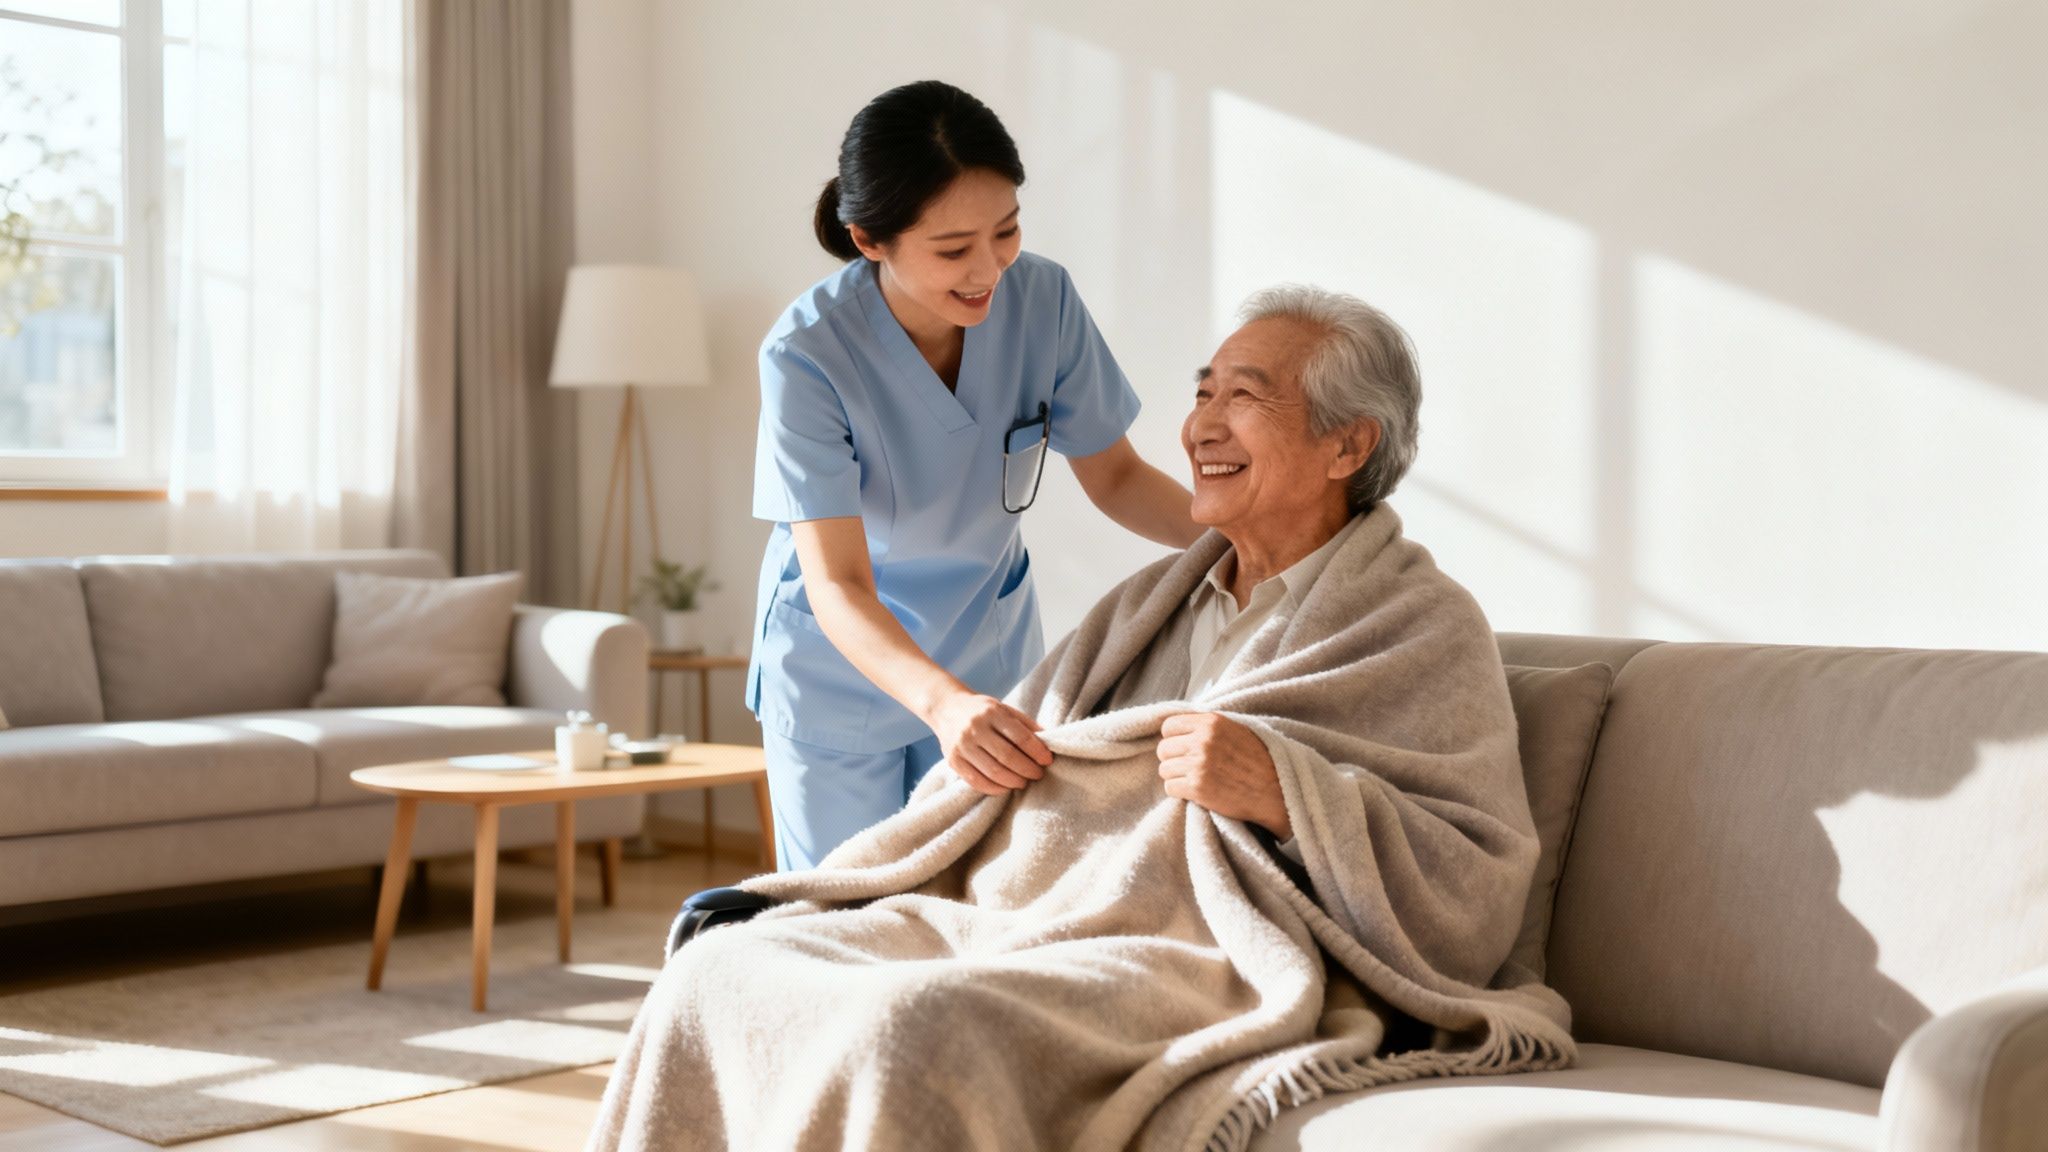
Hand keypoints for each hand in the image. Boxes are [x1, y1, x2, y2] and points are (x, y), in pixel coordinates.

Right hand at [928, 690, 1052, 796]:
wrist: (946, 708)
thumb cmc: (982, 711)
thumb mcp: (1004, 709)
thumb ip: (1025, 724)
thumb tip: (1049, 742)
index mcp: (992, 713)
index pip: (1020, 736)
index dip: (1037, 751)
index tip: (1047, 760)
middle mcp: (975, 728)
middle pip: (1007, 756)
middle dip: (1027, 769)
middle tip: (1038, 774)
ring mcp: (962, 745)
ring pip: (993, 772)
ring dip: (1013, 781)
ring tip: (1023, 782)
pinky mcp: (953, 760)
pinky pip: (976, 781)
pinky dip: (994, 788)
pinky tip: (1005, 787)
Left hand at [1156, 713, 1290, 837]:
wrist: (1276, 791)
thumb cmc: (1258, 761)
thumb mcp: (1236, 730)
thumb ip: (1208, 726)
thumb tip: (1181, 727)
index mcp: (1211, 723)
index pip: (1168, 726)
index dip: (1172, 738)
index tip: (1181, 747)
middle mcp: (1202, 741)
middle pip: (1163, 749)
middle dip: (1173, 759)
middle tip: (1188, 767)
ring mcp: (1199, 764)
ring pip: (1164, 769)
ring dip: (1176, 776)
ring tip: (1194, 779)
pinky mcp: (1198, 787)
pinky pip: (1170, 787)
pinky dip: (1179, 791)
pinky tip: (1195, 791)